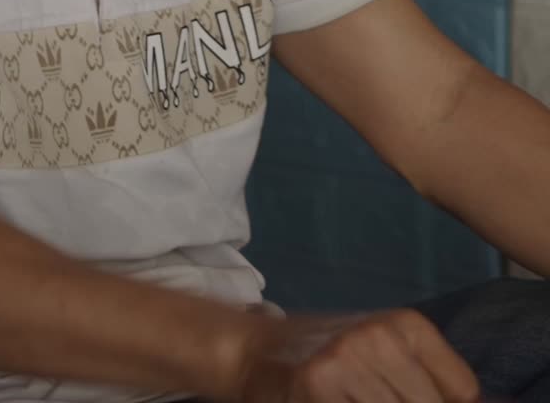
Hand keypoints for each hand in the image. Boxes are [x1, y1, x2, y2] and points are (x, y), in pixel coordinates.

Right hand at [244, 307, 479, 402]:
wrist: (255, 350)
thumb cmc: (330, 359)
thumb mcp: (385, 354)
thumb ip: (430, 382)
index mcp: (408, 325)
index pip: (464, 392)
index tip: (406, 396)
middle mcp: (382, 337)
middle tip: (369, 394)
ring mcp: (349, 360)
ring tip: (349, 396)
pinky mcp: (318, 384)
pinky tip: (335, 402)